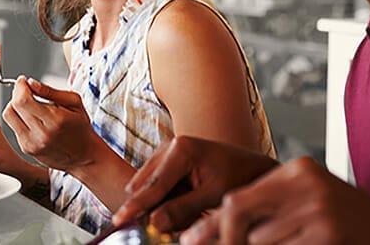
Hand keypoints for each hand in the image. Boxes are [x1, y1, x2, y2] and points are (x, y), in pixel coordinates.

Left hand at [2, 76, 102, 171]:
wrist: (84, 156)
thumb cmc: (80, 128)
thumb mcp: (74, 103)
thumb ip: (51, 92)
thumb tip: (32, 83)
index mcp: (54, 120)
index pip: (24, 100)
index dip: (20, 86)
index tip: (23, 81)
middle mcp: (41, 134)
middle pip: (13, 107)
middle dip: (17, 93)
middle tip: (25, 90)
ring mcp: (32, 144)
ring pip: (9, 117)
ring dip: (15, 106)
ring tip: (28, 104)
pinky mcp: (26, 149)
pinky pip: (13, 128)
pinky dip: (19, 119)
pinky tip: (32, 119)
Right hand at [115, 136, 278, 231]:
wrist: (249, 166)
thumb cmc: (236, 178)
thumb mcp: (212, 197)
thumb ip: (182, 209)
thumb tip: (154, 222)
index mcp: (181, 149)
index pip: (153, 186)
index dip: (136, 206)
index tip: (119, 220)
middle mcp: (169, 145)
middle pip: (144, 185)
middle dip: (151, 206)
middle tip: (170, 224)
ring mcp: (166, 150)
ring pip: (147, 186)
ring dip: (158, 202)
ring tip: (188, 209)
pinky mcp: (165, 158)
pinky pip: (154, 183)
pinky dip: (163, 197)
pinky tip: (184, 200)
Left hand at [179, 157, 369, 244]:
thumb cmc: (346, 227)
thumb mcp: (306, 207)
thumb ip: (264, 212)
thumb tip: (204, 233)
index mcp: (297, 171)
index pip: (235, 198)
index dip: (211, 226)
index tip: (191, 242)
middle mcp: (305, 184)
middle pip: (237, 211)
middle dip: (222, 238)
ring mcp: (319, 209)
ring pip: (258, 240)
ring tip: (283, 243)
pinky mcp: (329, 233)